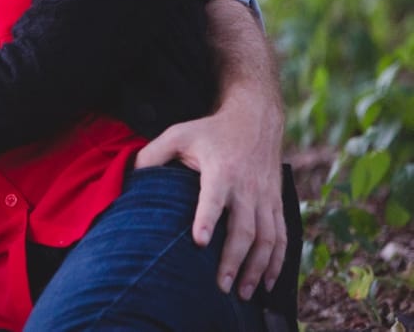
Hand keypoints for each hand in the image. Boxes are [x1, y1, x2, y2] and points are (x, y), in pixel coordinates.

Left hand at [134, 93, 285, 299]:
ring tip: (241, 292)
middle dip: (233, 259)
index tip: (198, 241)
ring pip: (267, 239)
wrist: (255, 120)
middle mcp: (247, 187)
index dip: (207, 218)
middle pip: (244, 228)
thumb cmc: (210, 130)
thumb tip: (131, 178)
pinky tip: (266, 282)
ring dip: (256, 268)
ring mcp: (265, 198)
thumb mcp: (178, 134)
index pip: (214, 197)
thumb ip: (153, 154)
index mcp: (221, 170)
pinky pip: (282, 238)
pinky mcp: (276, 204)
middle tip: (220, 286)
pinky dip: (277, 262)